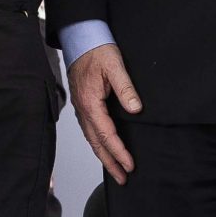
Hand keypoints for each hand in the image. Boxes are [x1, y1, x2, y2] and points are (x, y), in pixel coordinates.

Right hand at [69, 43, 140, 184]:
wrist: (80, 38)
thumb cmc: (97, 50)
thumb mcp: (115, 66)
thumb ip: (126, 88)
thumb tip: (135, 109)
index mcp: (90, 102)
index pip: (106, 134)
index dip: (119, 152)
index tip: (130, 165)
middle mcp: (83, 109)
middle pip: (96, 143)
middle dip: (110, 162)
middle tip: (123, 178)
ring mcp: (81, 108)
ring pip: (91, 139)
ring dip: (103, 156)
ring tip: (116, 170)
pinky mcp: (83, 105)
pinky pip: (89, 130)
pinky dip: (97, 144)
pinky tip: (104, 149)